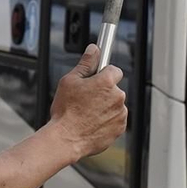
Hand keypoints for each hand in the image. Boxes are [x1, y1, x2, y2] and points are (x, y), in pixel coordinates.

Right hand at [48, 45, 128, 161]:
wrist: (66, 138)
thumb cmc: (66, 111)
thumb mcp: (69, 81)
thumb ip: (85, 63)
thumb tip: (94, 49)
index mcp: (106, 82)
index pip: (114, 70)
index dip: (103, 74)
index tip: (95, 79)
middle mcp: (118, 96)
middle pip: (114, 88)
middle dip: (103, 92)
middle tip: (86, 99)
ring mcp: (120, 113)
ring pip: (115, 104)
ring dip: (105, 106)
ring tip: (87, 113)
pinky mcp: (120, 128)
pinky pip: (116, 119)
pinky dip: (107, 120)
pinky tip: (92, 122)